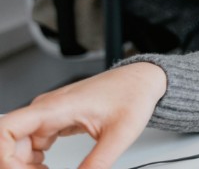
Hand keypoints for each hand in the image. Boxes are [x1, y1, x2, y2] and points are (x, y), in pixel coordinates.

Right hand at [0, 63, 165, 168]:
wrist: (143, 80)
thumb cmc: (133, 94)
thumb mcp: (119, 135)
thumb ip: (97, 163)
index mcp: (55, 108)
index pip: (5, 130)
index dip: (4, 158)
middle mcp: (45, 110)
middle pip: (10, 145)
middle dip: (19, 168)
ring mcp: (49, 115)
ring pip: (21, 148)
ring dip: (27, 167)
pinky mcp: (56, 121)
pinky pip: (34, 145)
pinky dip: (36, 162)